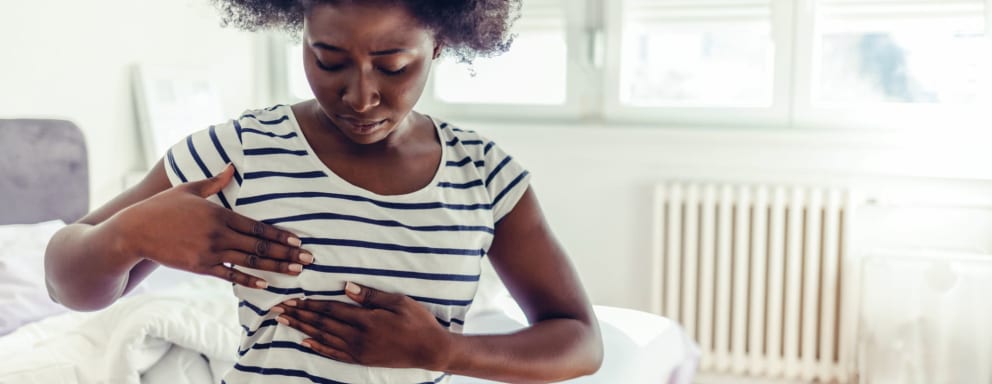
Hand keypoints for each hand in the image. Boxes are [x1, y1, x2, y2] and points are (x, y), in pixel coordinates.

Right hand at [114, 164, 311, 287]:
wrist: (135, 231)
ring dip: (275, 267)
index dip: (280, 235)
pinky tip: (265, 284)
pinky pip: (230, 275)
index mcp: (219, 214)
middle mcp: (218, 234)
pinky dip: (248, 280)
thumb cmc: (162, 207)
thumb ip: (214, 182)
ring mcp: (210, 252)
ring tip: (296, 271)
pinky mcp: (200, 267)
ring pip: (249, 261)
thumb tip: (231, 167)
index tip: (298, 240)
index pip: (257, 226)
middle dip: (287, 253)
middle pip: (259, 246)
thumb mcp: (189, 188)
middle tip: (309, 259)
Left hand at [272, 282, 452, 370]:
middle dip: (299, 315)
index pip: (331, 310)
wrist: (430, 350)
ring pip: (323, 338)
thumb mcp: (398, 302)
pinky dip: (318, 347)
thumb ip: (371, 295)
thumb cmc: (418, 322)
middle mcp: (358, 337)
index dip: (310, 304)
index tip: (292, 298)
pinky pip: (334, 354)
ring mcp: (358, 350)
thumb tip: (346, 286)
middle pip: (322, 324)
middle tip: (279, 308)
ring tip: (285, 322)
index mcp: (366, 320)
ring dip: (302, 329)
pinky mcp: (361, 359)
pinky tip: (305, 342)